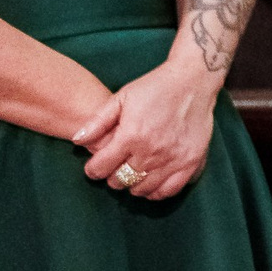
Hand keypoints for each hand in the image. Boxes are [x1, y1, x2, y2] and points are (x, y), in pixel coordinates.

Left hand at [75, 58, 216, 199]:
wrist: (194, 79)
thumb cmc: (155, 87)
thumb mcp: (122, 97)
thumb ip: (97, 121)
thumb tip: (76, 140)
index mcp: (131, 135)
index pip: (100, 168)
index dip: (93, 169)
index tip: (96, 165)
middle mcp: (151, 151)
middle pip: (119, 181)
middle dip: (112, 176)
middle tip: (116, 166)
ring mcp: (173, 158)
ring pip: (142, 188)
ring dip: (133, 184)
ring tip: (134, 171)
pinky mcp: (191, 161)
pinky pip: (168, 190)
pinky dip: (156, 191)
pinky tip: (152, 181)